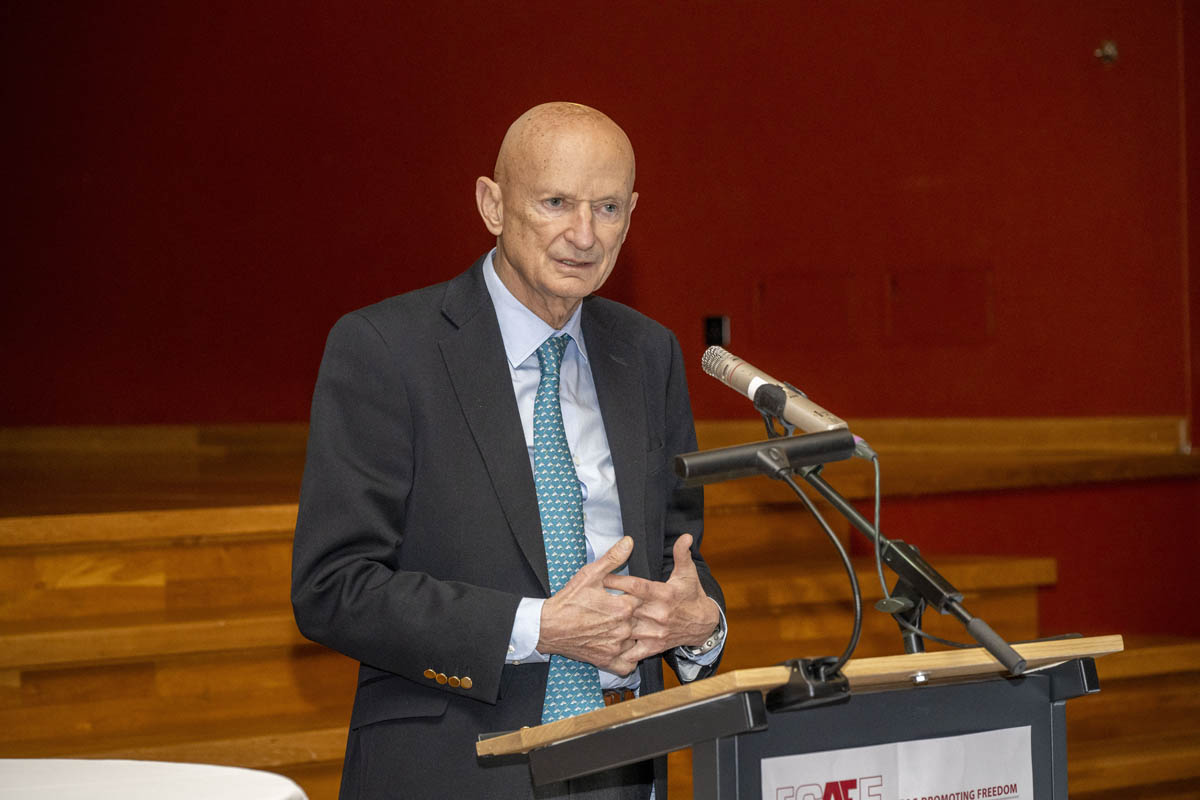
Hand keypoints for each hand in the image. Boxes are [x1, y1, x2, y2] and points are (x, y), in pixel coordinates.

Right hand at [537, 537, 642, 675]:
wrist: (548, 626)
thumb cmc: (569, 600)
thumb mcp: (590, 574)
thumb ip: (613, 558)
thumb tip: (629, 542)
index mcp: (623, 607)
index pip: (645, 599)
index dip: (641, 596)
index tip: (634, 595)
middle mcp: (623, 629)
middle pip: (644, 622)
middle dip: (640, 616)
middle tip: (629, 612)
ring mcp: (616, 647)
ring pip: (638, 642)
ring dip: (635, 636)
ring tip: (625, 628)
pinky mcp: (607, 660)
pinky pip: (628, 664)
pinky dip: (628, 658)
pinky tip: (622, 648)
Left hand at [602, 534, 720, 664]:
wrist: (703, 624)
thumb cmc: (691, 595)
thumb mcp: (688, 573)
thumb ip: (682, 554)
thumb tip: (685, 535)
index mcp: (664, 594)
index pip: (637, 586)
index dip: (618, 581)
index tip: (602, 576)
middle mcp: (659, 614)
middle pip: (629, 607)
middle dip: (609, 603)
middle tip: (589, 598)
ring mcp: (656, 632)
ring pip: (628, 629)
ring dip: (611, 626)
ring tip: (591, 621)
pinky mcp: (654, 646)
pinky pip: (634, 651)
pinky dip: (620, 650)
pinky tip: (604, 645)